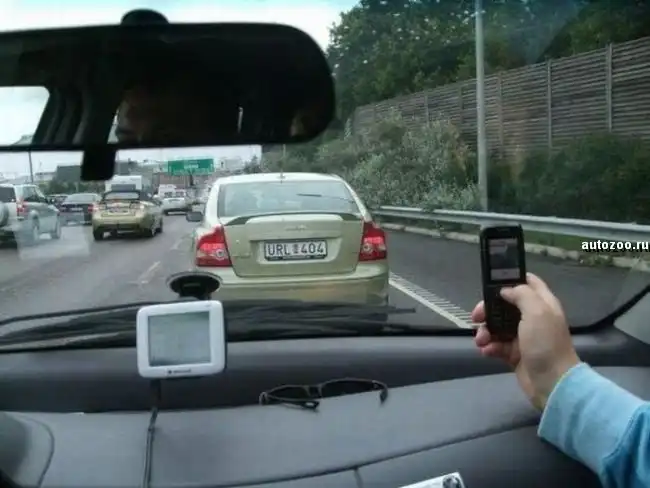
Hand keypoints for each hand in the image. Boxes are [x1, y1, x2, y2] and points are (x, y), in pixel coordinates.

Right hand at [472, 273, 579, 409]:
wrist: (552, 383)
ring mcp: (523, 337)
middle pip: (505, 305)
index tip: (491, 283)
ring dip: (485, 331)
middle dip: (488, 309)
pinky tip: (487, 351)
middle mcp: (532, 318)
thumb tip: (505, 290)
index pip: (527, 282)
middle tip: (476, 317)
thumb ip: (521, 294)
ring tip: (481, 341)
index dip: (510, 279)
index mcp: (542, 304)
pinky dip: (489, 347)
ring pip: (497, 326)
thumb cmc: (546, 343)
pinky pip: (497, 345)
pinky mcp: (515, 354)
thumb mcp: (537, 312)